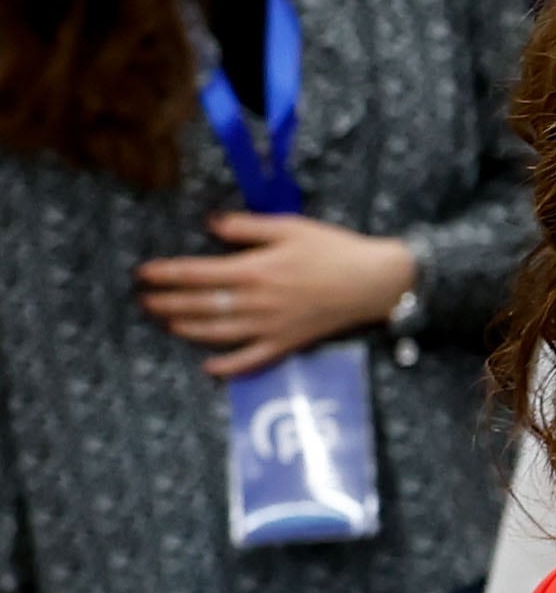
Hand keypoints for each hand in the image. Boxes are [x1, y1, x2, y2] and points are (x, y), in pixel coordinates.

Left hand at [132, 213, 414, 378]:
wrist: (374, 282)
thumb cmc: (334, 249)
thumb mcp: (290, 226)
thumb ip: (248, 227)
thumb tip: (212, 224)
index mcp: (255, 270)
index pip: (198, 273)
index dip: (167, 274)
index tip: (144, 273)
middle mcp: (257, 302)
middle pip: (202, 304)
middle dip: (168, 302)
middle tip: (144, 301)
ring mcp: (271, 326)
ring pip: (219, 332)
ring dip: (188, 328)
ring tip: (167, 322)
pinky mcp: (288, 342)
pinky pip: (253, 359)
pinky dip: (230, 366)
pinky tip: (209, 368)